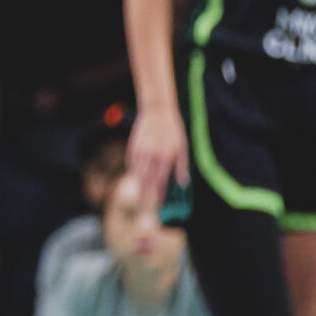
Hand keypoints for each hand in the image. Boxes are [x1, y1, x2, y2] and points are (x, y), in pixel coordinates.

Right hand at [126, 105, 188, 219]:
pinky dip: (134, 172)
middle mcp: (151, 156)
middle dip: (146, 194)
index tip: (159, 204)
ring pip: (137, 174)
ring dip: (139, 185)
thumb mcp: (182, 146)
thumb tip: (183, 183)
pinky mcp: (133, 147)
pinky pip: (132, 164)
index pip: (161, 181)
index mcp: (165, 157)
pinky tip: (137, 177)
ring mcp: (140, 152)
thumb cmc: (173, 130)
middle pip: (146, 181)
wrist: (157, 112)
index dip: (160, 194)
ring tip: (141, 194)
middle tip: (147, 204)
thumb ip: (181, 166)